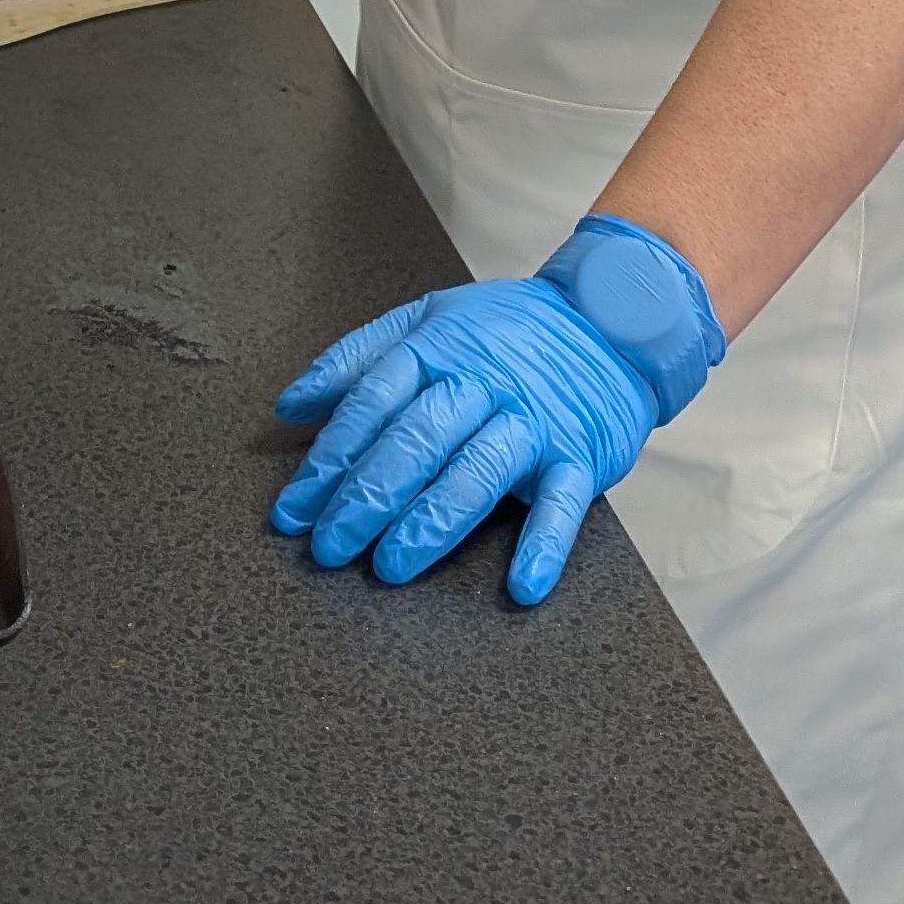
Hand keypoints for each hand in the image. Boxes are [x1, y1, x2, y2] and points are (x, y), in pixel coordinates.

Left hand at [271, 213, 723, 604]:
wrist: (613, 317)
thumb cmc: (509, 330)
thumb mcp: (431, 320)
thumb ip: (358, 358)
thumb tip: (290, 403)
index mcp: (440, 349)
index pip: (374, 401)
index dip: (330, 457)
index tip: (294, 509)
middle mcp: (483, 382)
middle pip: (416, 438)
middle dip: (366, 495)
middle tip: (328, 547)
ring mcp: (533, 420)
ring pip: (477, 470)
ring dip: (432, 520)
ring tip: (390, 566)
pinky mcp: (580, 454)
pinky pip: (562, 502)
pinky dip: (544, 544)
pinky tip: (520, 586)